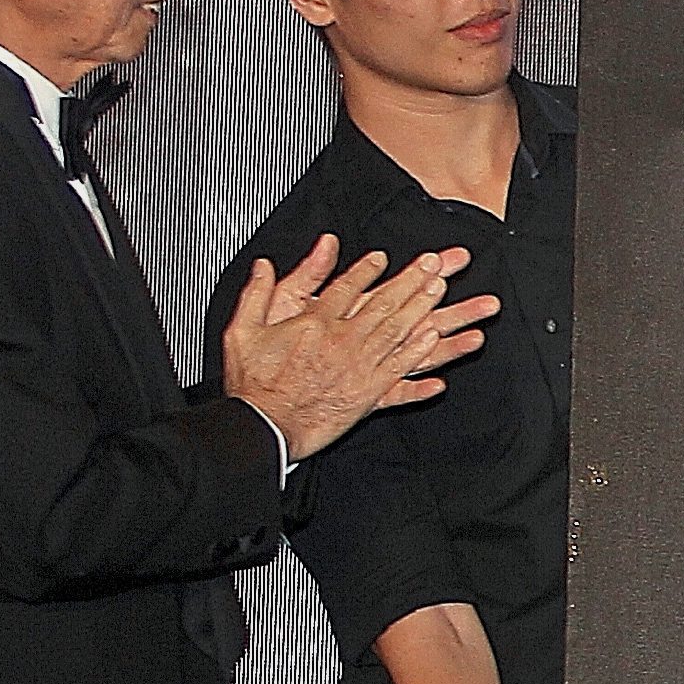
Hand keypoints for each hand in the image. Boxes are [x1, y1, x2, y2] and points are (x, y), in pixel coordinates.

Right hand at [221, 234, 494, 461]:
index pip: (346, 288)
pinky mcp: (368, 394)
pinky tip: (433, 342)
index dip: (367, 270)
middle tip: (433, 263)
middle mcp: (342, 341)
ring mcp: (359, 367)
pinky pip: (400, 370)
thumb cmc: (252, 384)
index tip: (382, 257)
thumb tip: (263, 265)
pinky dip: (418, 355)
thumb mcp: (242, 330)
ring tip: (440, 290)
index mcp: (314, 323)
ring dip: (422, 309)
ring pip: (397, 332)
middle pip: (383, 304)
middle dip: (411, 280)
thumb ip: (257, 293)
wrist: (263, 426)